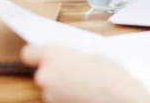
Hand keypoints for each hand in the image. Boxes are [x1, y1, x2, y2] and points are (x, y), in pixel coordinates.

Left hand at [21, 45, 149, 102]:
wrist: (121, 99)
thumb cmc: (110, 76)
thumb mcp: (92, 56)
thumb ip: (72, 57)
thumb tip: (67, 62)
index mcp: (53, 56)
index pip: (29, 52)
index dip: (37, 53)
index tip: (42, 55)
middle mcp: (46, 76)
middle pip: (42, 72)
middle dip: (54, 72)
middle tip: (73, 71)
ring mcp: (49, 96)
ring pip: (50, 88)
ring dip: (61, 86)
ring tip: (82, 85)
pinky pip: (58, 99)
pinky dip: (67, 97)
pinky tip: (82, 94)